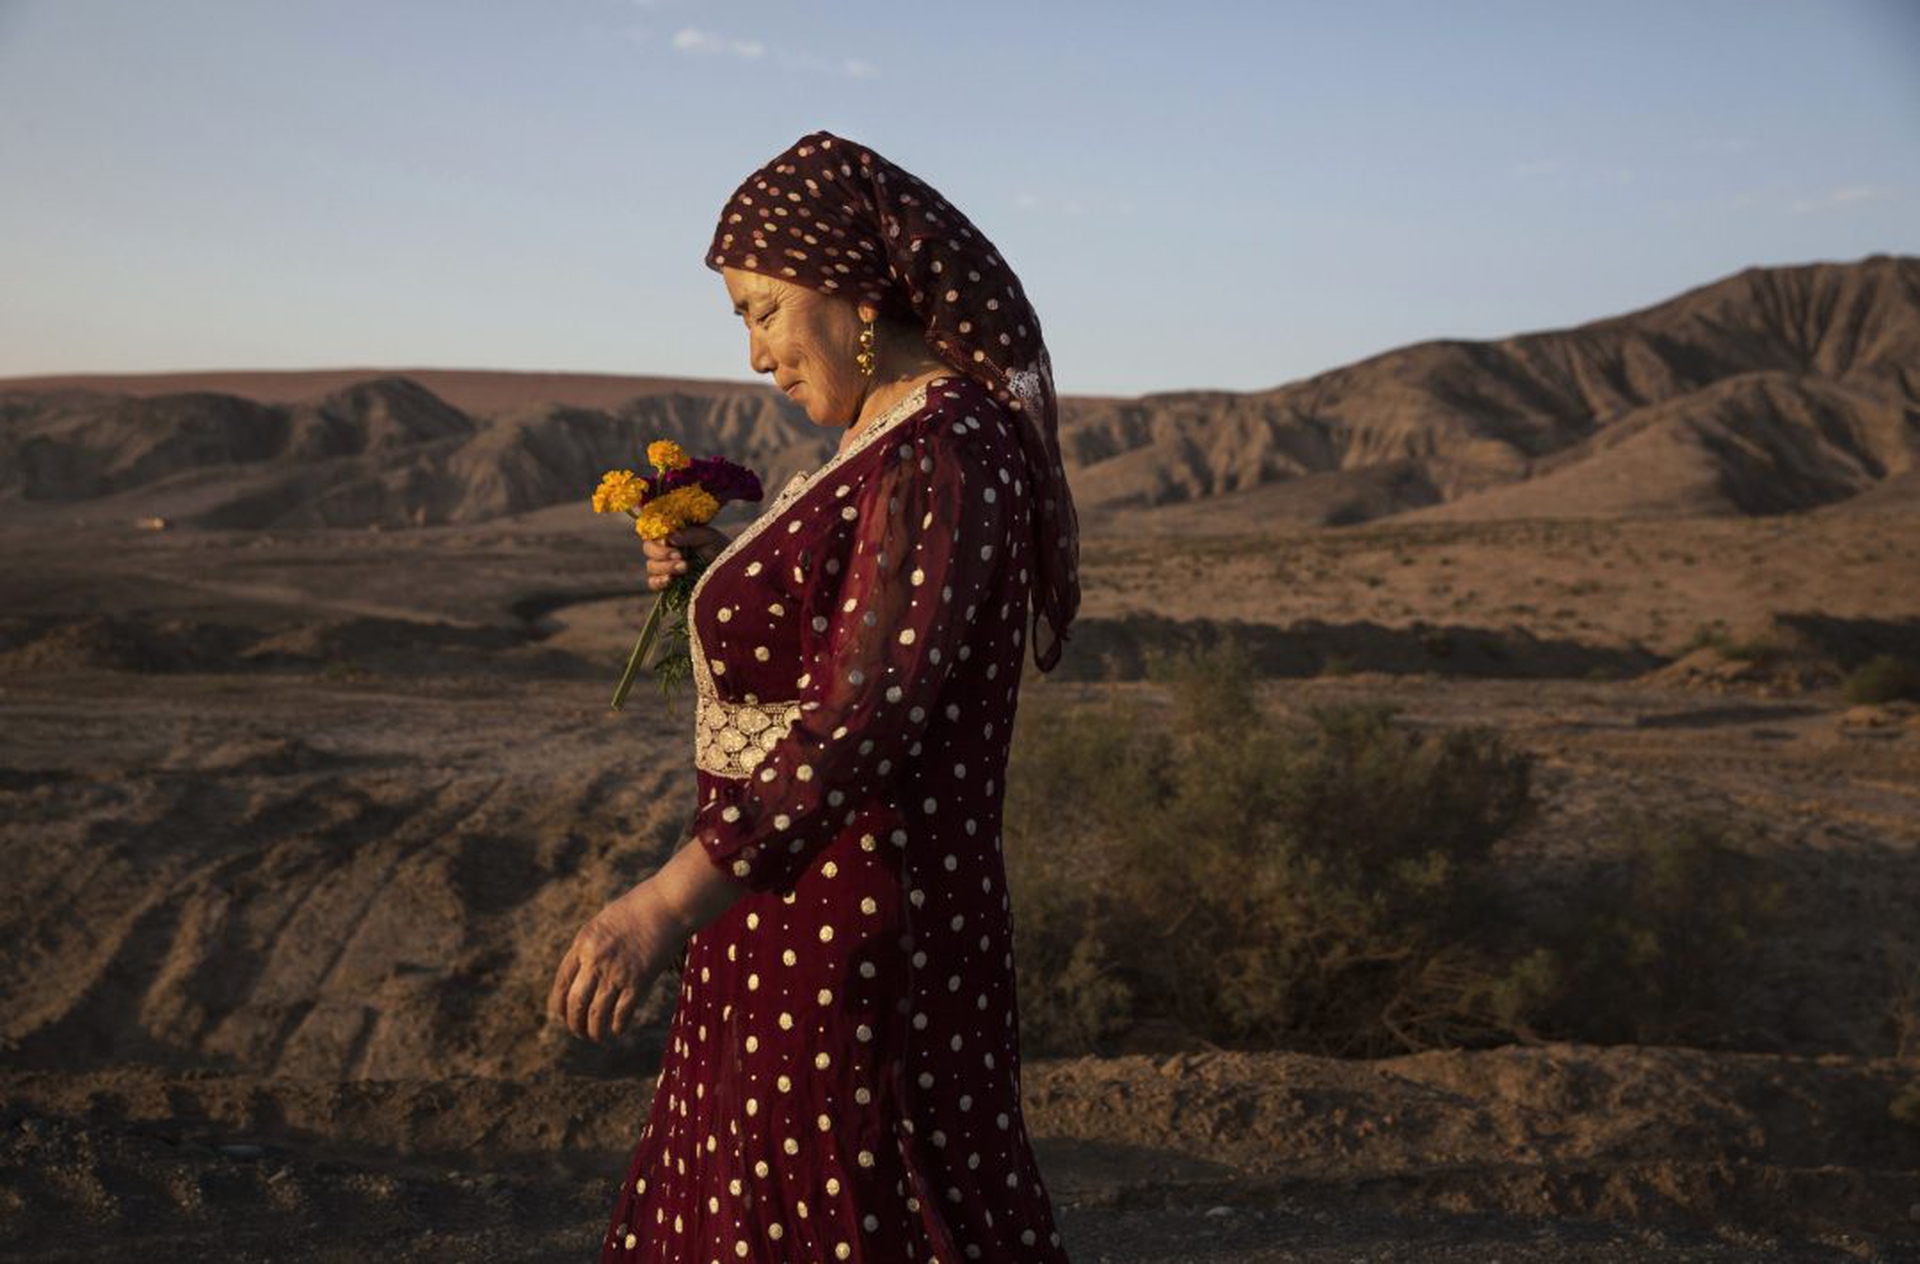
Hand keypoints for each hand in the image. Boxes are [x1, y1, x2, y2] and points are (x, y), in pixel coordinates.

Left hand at [546, 880, 685, 1041]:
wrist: (668, 905)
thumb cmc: (639, 908)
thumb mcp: (603, 923)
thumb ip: (591, 947)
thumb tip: (585, 971)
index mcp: (582, 945)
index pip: (561, 984)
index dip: (558, 1006)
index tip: (561, 1016)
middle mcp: (594, 961)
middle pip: (575, 1004)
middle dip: (574, 1024)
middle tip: (579, 1032)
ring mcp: (616, 973)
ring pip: (596, 1015)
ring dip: (594, 1032)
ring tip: (596, 1038)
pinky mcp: (638, 981)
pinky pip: (621, 1014)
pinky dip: (617, 1026)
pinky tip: (617, 1030)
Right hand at [643, 525, 729, 591]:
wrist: (732, 571)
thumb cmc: (720, 549)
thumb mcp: (709, 537)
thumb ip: (690, 535)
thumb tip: (670, 537)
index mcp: (673, 535)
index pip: (654, 534)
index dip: (659, 539)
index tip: (671, 543)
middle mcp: (666, 551)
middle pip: (649, 550)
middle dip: (662, 554)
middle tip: (681, 557)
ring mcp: (666, 568)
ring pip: (651, 566)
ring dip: (665, 567)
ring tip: (685, 567)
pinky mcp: (669, 585)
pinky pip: (653, 583)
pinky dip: (658, 581)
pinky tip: (670, 580)